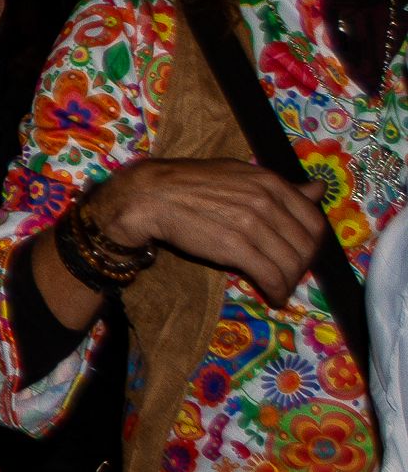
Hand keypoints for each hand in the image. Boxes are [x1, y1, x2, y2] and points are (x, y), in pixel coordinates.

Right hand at [86, 157, 328, 309]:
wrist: (151, 196)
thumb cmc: (192, 184)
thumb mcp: (242, 175)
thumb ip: (282, 187)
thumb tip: (320, 190)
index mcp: (271, 183)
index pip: (314, 221)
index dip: (311, 245)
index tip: (299, 255)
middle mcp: (266, 201)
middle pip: (305, 246)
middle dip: (301, 267)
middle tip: (287, 275)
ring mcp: (251, 224)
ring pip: (291, 264)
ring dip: (289, 282)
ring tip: (279, 288)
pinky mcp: (235, 247)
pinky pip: (270, 275)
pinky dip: (277, 291)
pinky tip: (272, 296)